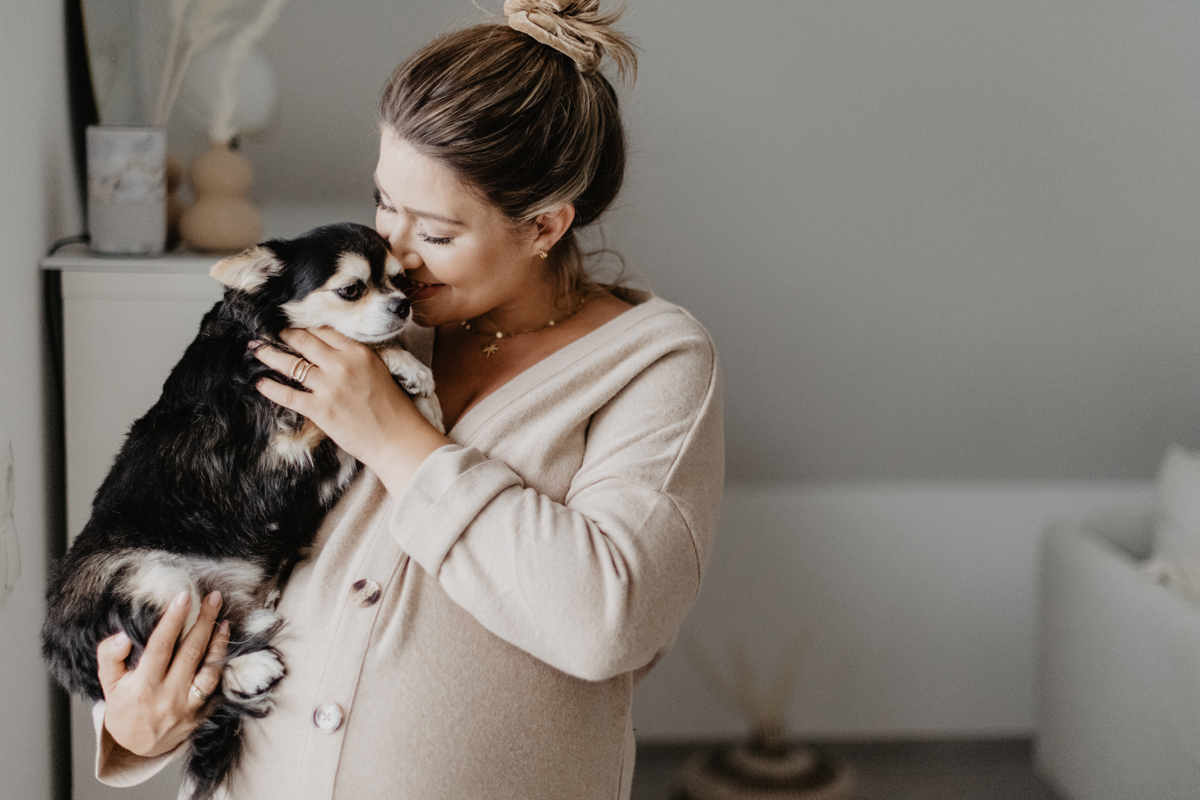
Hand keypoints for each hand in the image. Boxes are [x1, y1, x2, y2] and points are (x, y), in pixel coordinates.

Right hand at [98, 591, 228, 757]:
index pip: (160, 646)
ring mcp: (188, 706)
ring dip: (218, 642)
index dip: (173, 620)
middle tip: (213, 597)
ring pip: (209, 668)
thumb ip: (110, 658)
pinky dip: (222, 663)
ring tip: (222, 619)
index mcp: (143, 687)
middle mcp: (168, 696)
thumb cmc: (124, 709)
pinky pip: (216, 685)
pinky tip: (224, 645)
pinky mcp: (202, 712)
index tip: (184, 596)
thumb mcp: (109, 685)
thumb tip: (122, 637)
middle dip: (204, 621)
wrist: (138, 748)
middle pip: (190, 652)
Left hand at [252, 328, 447, 492]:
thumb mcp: (378, 371)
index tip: (294, 326)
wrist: (397, 438)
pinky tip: (259, 383)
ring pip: (290, 364)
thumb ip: (355, 359)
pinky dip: (270, 388)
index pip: (324, 331)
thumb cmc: (392, 408)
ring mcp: (329, 387)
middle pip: (303, 341)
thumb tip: (331, 353)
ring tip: (256, 349)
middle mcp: (342, 364)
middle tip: (270, 332)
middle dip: (283, 334)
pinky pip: (287, 394)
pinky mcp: (320, 410)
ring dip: (269, 355)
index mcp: (358, 352)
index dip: (305, 327)